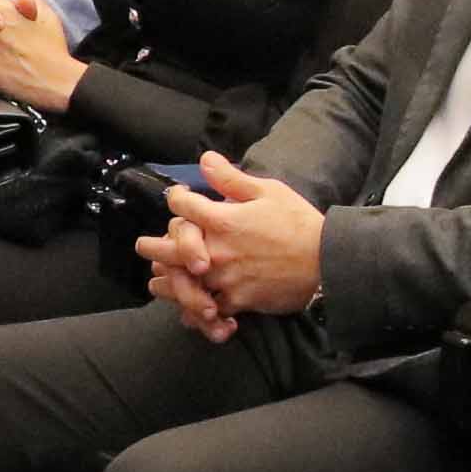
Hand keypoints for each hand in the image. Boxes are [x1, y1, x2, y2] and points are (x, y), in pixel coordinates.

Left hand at [140, 157, 324, 335]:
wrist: (326, 261)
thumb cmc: (300, 223)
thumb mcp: (269, 191)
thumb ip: (232, 178)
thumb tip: (206, 159)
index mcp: (223, 219)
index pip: (182, 206)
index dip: (176, 199)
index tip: (178, 199)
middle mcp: (217, 249)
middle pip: (168, 248)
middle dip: (153, 245)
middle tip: (144, 245)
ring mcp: (224, 277)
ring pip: (180, 282)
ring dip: (166, 280)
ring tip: (157, 279)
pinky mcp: (237, 300)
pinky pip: (206, 309)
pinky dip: (195, 311)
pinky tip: (188, 311)